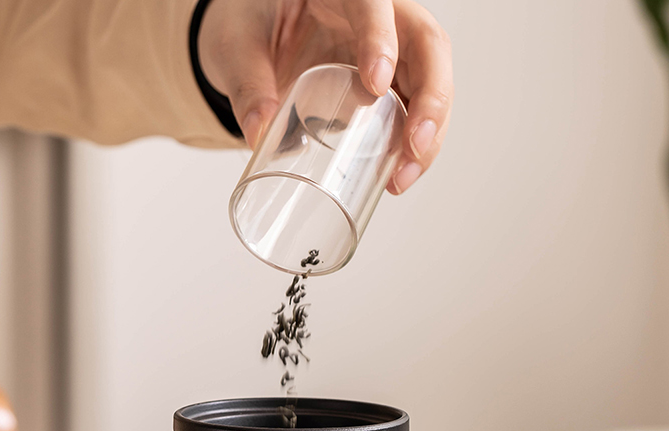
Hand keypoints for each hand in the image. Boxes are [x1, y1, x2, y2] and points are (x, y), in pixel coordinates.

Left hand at [198, 0, 452, 193]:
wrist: (254, 41)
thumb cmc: (248, 29)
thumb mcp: (237, 49)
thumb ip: (246, 86)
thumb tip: (258, 134)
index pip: (374, 4)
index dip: (382, 40)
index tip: (376, 84)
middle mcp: (378, 17)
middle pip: (426, 44)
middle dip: (430, 98)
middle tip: (415, 144)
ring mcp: (391, 51)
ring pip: (431, 81)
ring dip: (430, 132)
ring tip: (403, 175)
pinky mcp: (390, 84)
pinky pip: (416, 109)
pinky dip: (413, 145)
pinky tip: (399, 175)